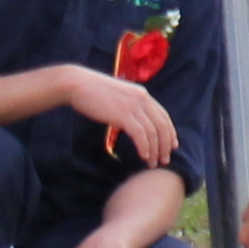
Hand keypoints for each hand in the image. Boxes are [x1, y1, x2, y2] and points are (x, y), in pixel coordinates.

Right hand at [60, 67, 175, 166]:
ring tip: (153, 163)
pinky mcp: (123, 114)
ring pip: (153, 132)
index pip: (164, 115)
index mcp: (142, 94)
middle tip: (164, 160)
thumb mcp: (117, 96)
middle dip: (165, 145)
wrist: (77, 84)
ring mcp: (134, 106)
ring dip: (155, 150)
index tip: (171, 146)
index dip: (170, 132)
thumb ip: (128, 106)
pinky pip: (140, 134)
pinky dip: (144, 147)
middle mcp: (142, 99)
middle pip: (162, 125)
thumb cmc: (92, 91)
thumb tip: (131, 122)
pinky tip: (144, 156)